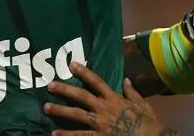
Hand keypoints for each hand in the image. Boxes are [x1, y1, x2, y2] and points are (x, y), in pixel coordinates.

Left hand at [44, 62, 179, 135]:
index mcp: (114, 99)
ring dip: (60, 111)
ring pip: (76, 116)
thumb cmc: (147, 122)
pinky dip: (66, 135)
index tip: (71, 64)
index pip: (96, 82)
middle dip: (64, 90)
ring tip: (46, 108)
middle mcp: (104, 109)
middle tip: (49, 85)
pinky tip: (54, 134)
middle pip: (81, 97)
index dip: (83, 72)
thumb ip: (132, 92)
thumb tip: (126, 80)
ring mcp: (100, 125)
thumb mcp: (142, 103)